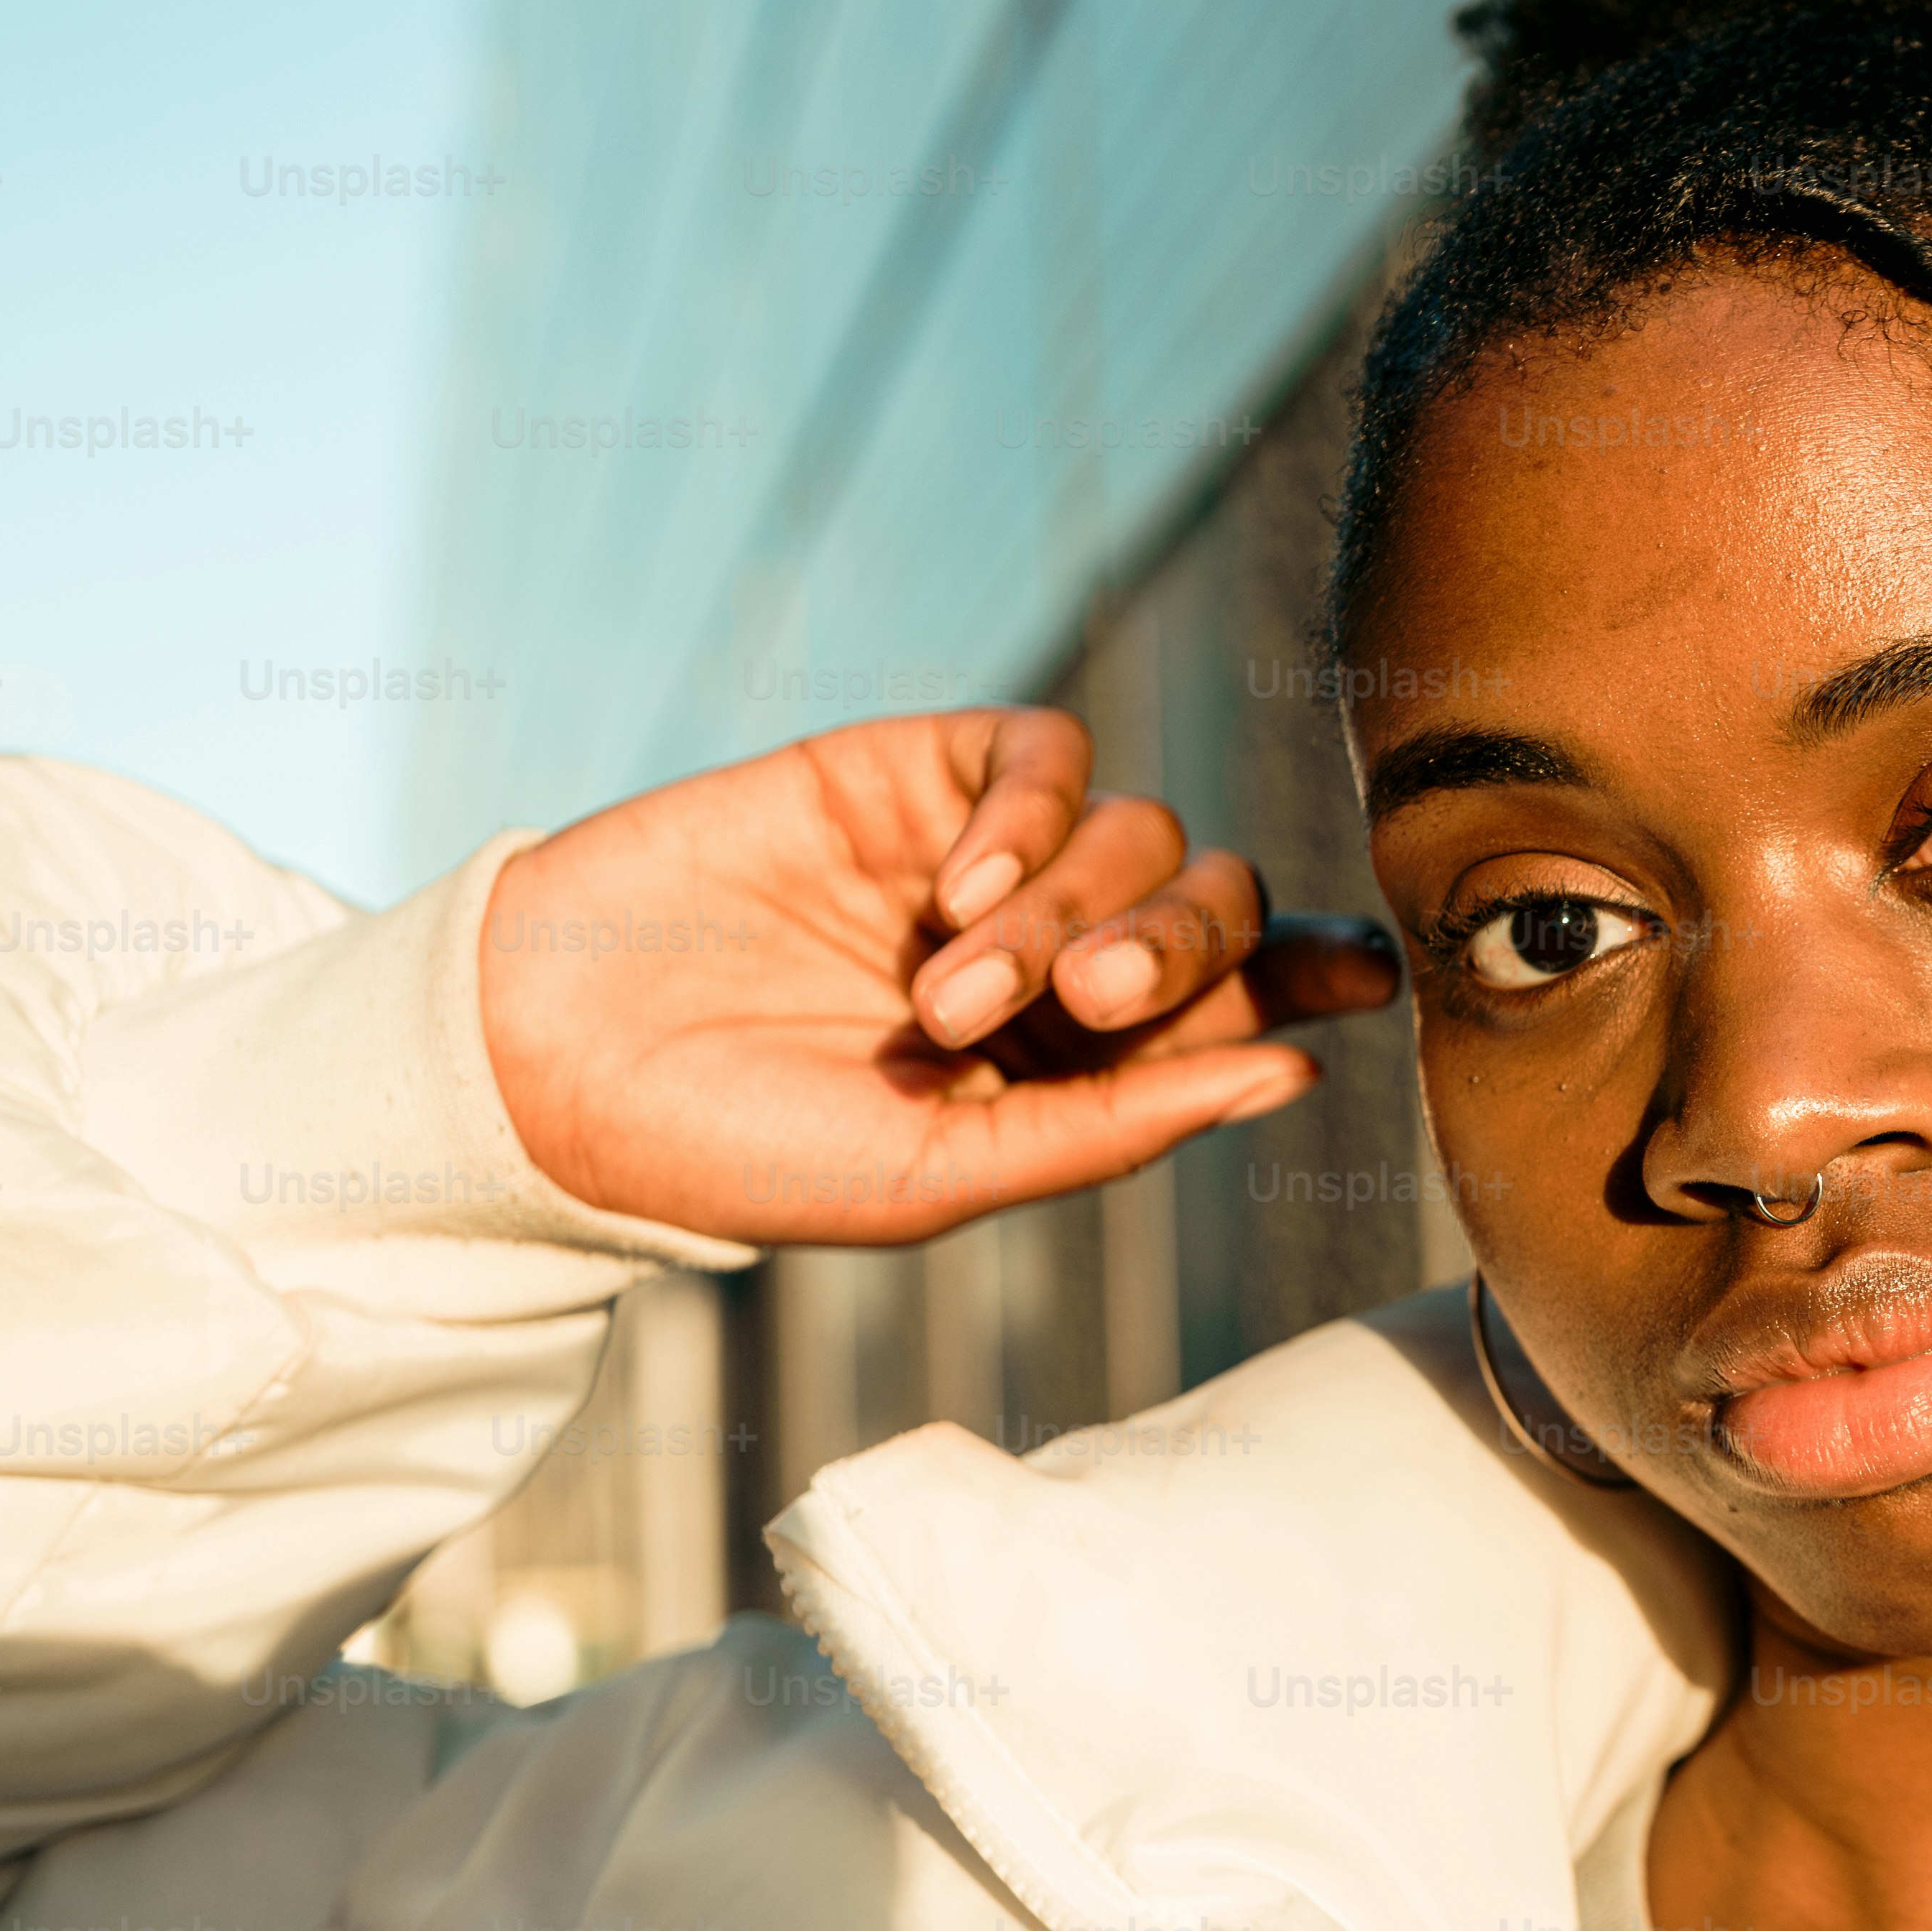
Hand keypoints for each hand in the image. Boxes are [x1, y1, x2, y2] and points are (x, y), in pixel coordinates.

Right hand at [477, 709, 1402, 1246]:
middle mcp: (1057, 951)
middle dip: (1182, 952)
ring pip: (1139, 831)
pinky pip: (1043, 754)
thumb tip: (1293, 1073)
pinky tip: (954, 891)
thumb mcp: (944, 1177)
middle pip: (1214, 905)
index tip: (1372, 975)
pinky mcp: (914, 773)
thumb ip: (1118, 1126)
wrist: (559, 1063)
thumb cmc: (745, 1149)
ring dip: (1073, 911)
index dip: (1318, 973)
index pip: (1245, 998)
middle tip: (1089, 1008)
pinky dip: (1030, 816)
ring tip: (948, 992)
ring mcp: (988, 857)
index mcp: (1080, 1060)